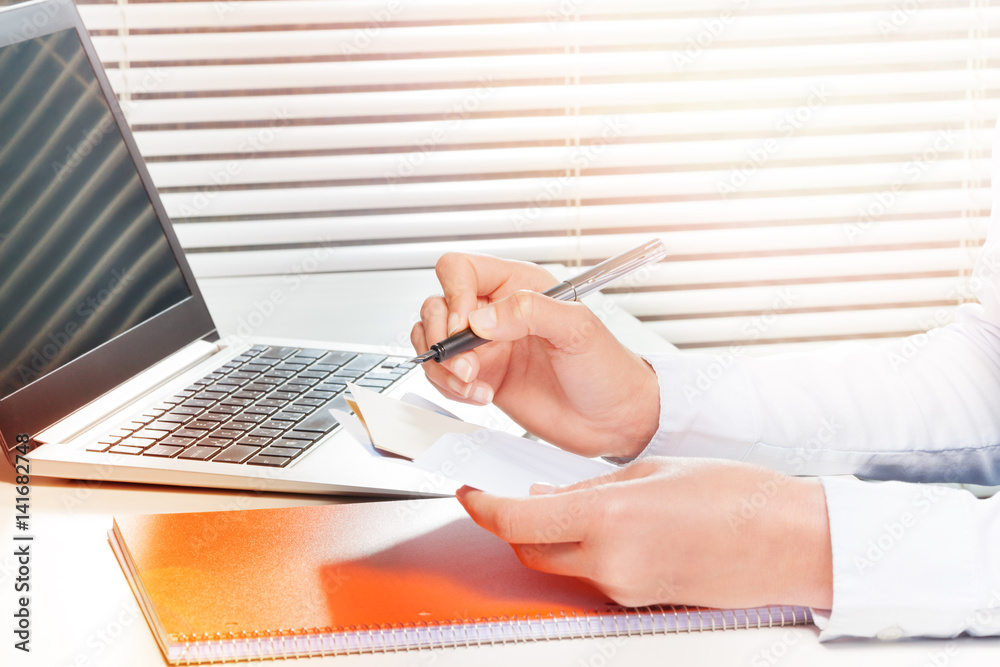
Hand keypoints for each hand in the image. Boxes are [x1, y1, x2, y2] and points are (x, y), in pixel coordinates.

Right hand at [411, 252, 658, 457]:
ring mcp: (486, 346)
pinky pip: (442, 375)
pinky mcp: (482, 377)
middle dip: (442, 338)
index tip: (467, 327)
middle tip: (468, 365)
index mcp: (519, 286)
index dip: (454, 296)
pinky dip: (449, 388)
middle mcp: (497, 312)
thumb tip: (481, 318)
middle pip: (436, 305)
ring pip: (431, 341)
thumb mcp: (577, 329)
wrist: (613, 420)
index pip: (460, 270)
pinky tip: (480, 395)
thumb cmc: (607, 369)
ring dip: (442, 367)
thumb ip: (528, 312)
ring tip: (473, 384)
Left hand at [457, 456, 832, 610]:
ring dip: (546, 535)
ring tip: (564, 499)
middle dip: (510, 521)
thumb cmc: (737, 497)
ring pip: (557, 562)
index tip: (469, 491)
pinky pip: (590, 573)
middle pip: (528, 548)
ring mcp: (623, 587)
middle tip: (510, 491)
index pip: (516, 520)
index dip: (481, 506)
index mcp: (610, 519)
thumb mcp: (652, 470)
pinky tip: (601, 522)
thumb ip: (588, 487)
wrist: (789, 542)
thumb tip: (546, 495)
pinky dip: (580, 548)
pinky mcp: (638, 599)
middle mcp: (610, 562)